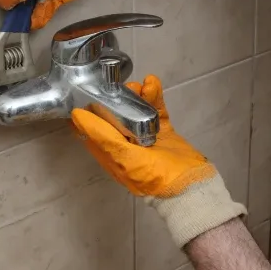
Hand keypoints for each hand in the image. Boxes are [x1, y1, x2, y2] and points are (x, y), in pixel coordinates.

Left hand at [71, 75, 245, 246]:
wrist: (193, 186)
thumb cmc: (156, 178)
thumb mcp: (125, 159)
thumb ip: (103, 137)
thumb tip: (77, 117)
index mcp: (112, 156)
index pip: (94, 130)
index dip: (91, 111)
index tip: (93, 92)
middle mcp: (126, 146)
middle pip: (116, 116)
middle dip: (117, 99)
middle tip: (122, 88)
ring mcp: (146, 138)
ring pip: (136, 110)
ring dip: (137, 95)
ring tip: (142, 86)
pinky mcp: (164, 132)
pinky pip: (156, 111)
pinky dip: (154, 97)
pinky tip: (153, 84)